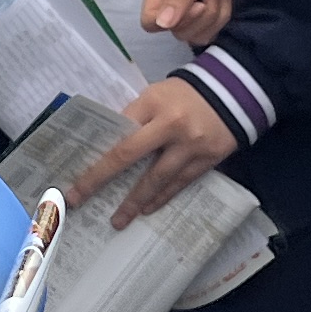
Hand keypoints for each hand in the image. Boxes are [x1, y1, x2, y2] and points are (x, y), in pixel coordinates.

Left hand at [71, 75, 237, 225]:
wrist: (234, 92)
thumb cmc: (185, 95)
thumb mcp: (156, 95)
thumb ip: (136, 116)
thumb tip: (109, 144)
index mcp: (152, 103)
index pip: (118, 131)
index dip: (95, 154)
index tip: (76, 174)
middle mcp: (170, 124)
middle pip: (128, 155)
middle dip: (100, 179)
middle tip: (79, 199)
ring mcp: (190, 144)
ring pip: (156, 178)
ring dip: (135, 201)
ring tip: (119, 219)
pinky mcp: (207, 159)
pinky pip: (180, 183)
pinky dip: (162, 197)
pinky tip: (148, 209)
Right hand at [140, 0, 231, 46]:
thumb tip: (162, 24)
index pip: (149, 22)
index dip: (172, 21)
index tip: (197, 5)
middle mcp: (167, 4)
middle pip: (176, 32)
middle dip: (202, 15)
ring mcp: (184, 16)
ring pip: (194, 36)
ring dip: (215, 15)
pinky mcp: (200, 22)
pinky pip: (208, 35)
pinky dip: (222, 19)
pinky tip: (225, 0)